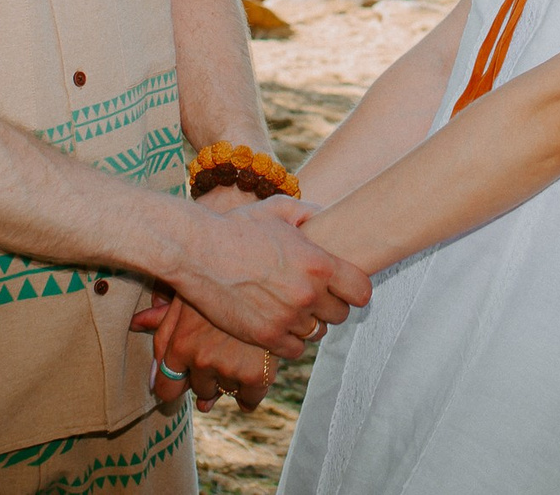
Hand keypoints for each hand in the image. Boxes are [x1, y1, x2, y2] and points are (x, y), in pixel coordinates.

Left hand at [141, 294, 279, 410]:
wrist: (271, 280)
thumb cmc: (224, 285)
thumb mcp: (189, 294)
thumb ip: (162, 316)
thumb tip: (135, 324)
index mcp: (180, 343)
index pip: (166, 389)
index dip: (176, 386)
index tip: (185, 381)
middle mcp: (201, 360)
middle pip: (199, 390)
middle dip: (207, 376)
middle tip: (220, 351)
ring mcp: (228, 370)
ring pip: (224, 393)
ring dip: (229, 381)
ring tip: (238, 353)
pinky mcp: (257, 377)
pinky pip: (248, 401)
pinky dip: (249, 394)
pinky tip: (252, 376)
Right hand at [160, 194, 368, 358]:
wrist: (197, 251)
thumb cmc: (237, 227)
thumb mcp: (277, 209)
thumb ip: (309, 212)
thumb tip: (326, 216)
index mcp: (318, 264)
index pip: (362, 292)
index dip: (354, 290)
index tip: (344, 288)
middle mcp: (308, 294)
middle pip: (340, 315)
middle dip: (328, 306)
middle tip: (311, 296)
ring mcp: (287, 318)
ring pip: (316, 332)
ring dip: (306, 323)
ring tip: (288, 308)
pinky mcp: (266, 337)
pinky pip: (294, 349)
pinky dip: (287, 339)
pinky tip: (274, 322)